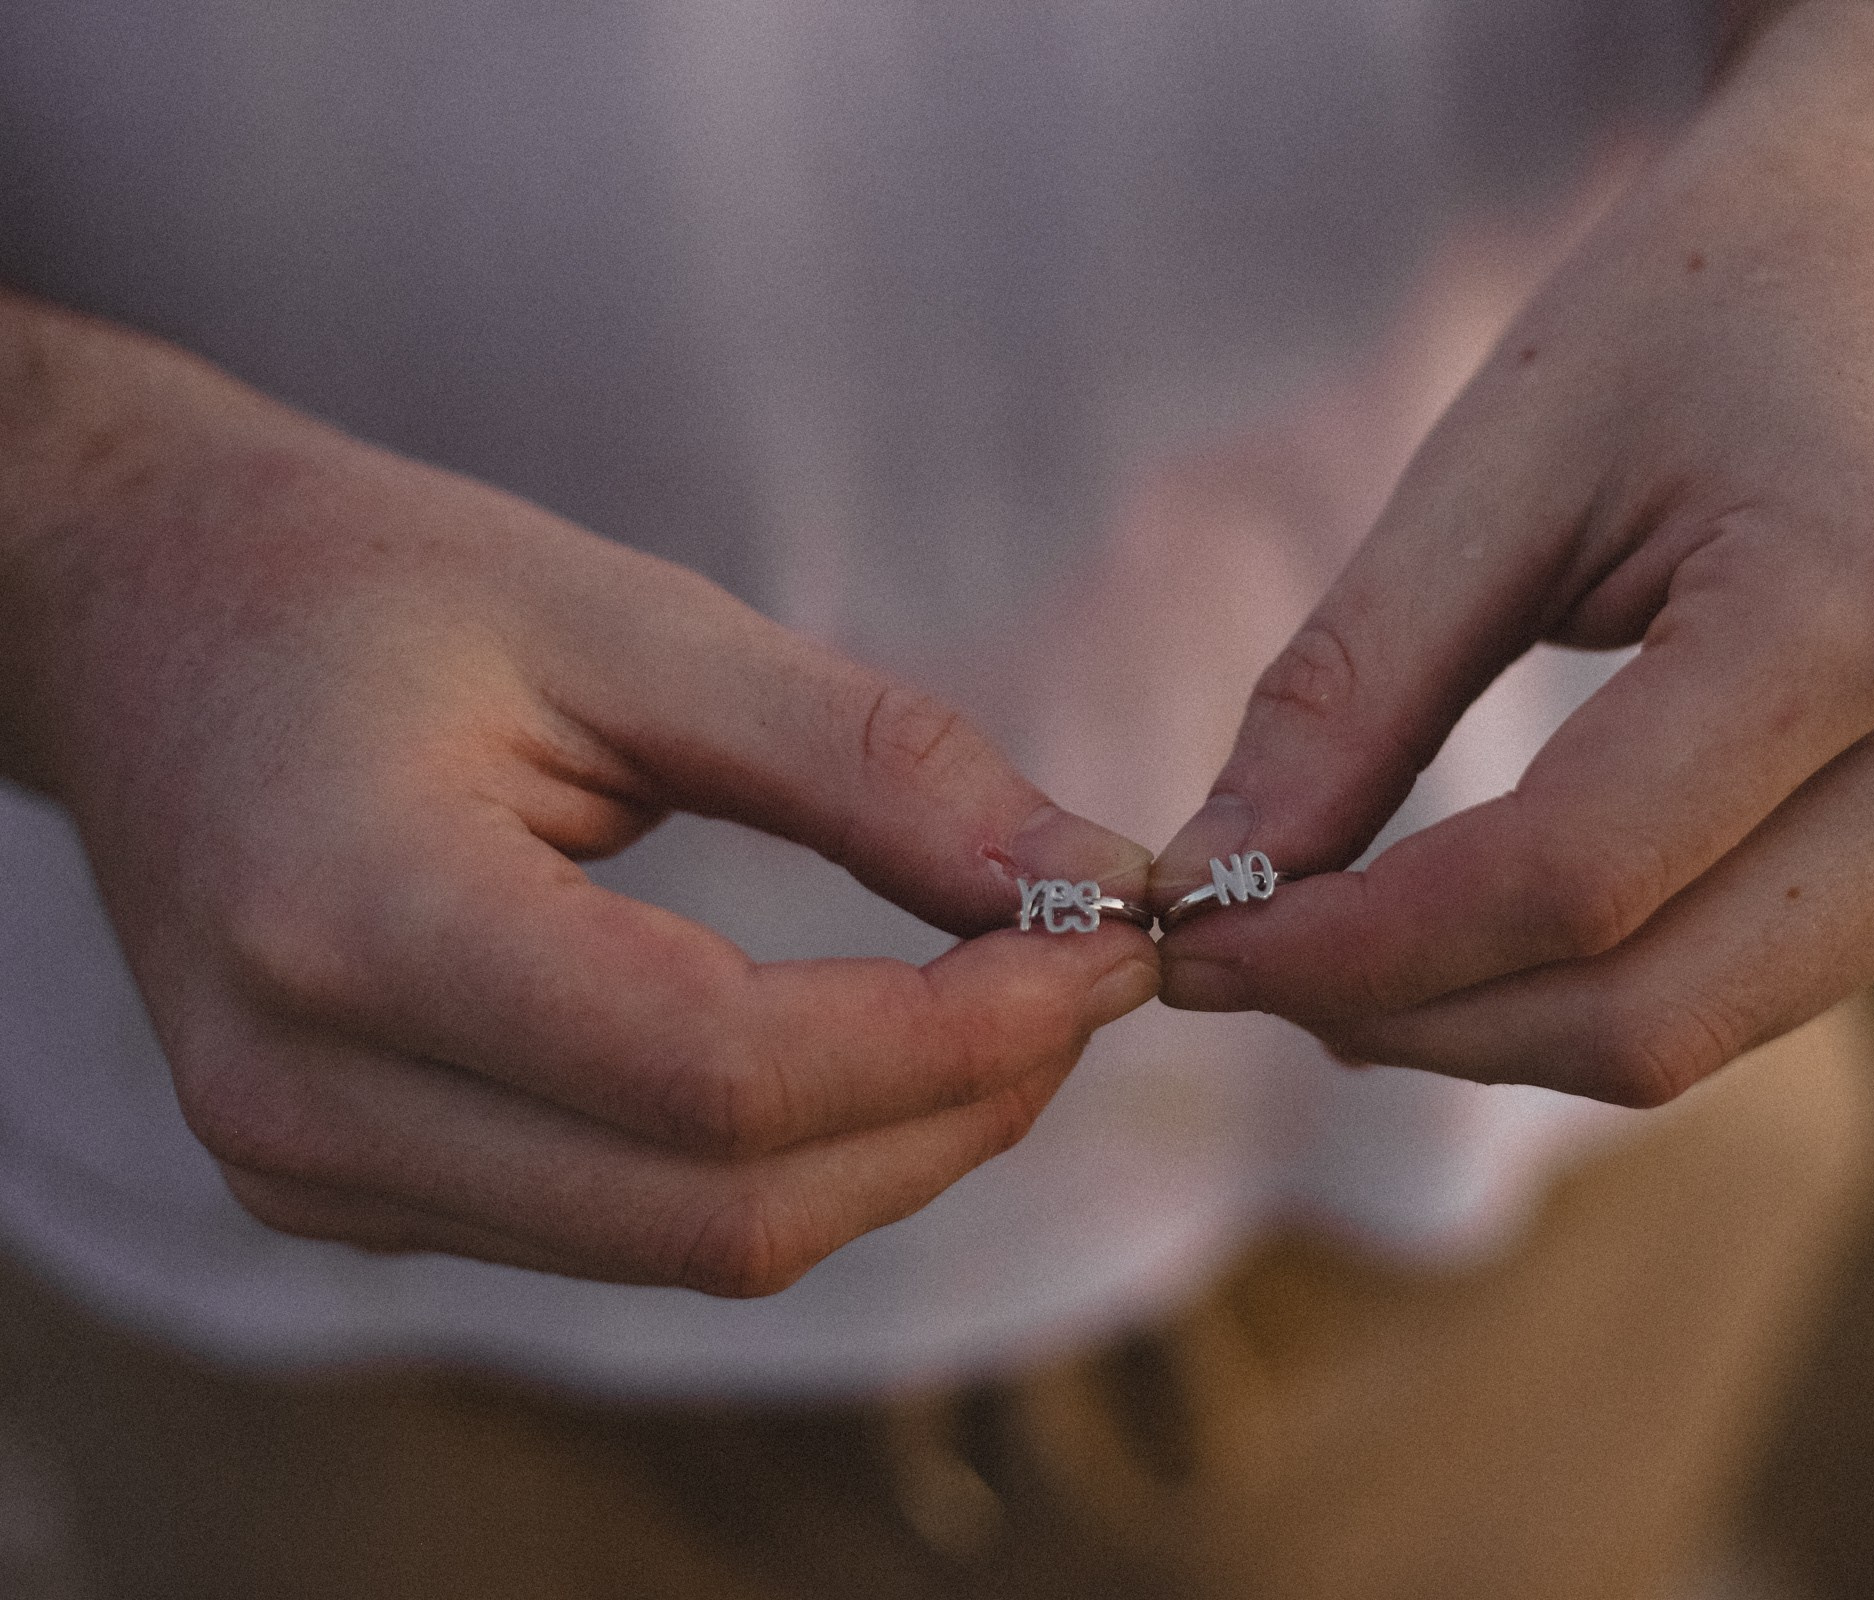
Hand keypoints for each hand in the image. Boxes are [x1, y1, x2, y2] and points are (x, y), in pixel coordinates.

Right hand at [0, 304, 1156, 1294]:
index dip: (955, 1034)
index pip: (719, 1073)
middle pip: (726, 1212)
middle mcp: (309, 1097)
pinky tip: (873, 1045)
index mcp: (352, 918)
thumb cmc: (371, 587)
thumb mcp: (627, 616)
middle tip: (1087, 977)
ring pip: (695, 1250)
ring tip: (1009, 1000)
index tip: (1106, 945)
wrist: (148, 628)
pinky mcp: (356, 1193)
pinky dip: (792, 1156)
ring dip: (896, 1148)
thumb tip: (1088, 875)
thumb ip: (866, 757)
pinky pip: (633, 1231)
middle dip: (956, 1111)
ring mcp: (317, 1172)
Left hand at [1150, 1, 1873, 1104]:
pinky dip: (1597, 981)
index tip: (1193, 941)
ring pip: (1704, 1029)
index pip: (1571, 876)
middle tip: (1239, 968)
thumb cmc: (1709, 298)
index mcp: (1872, 599)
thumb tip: (1211, 886)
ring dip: (1493, 1025)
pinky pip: (1763, 979)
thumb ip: (1353, 688)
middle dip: (1413, 1018)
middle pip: (1649, 1013)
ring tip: (1335, 956)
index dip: (1357, 946)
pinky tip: (1477, 929)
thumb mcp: (1502, 457)